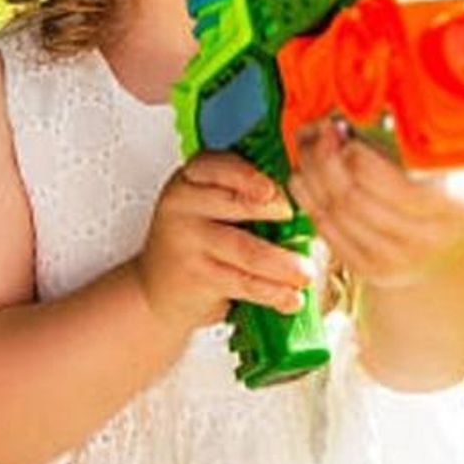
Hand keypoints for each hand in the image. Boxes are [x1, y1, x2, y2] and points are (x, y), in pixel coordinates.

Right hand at [131, 152, 316, 332]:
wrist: (155, 289)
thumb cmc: (198, 238)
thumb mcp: (210, 204)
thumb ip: (245, 192)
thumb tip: (305, 193)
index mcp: (192, 177)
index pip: (215, 165)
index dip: (246, 174)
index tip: (272, 187)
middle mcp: (184, 204)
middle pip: (235, 203)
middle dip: (276, 212)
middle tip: (308, 224)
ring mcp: (187, 241)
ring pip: (244, 249)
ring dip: (282, 263)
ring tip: (306, 271)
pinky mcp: (195, 277)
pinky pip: (242, 282)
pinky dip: (272, 293)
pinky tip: (291, 298)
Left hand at [287, 117, 463, 290]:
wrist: (453, 252)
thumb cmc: (457, 185)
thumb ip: (442, 127)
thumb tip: (408, 79)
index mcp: (456, 208)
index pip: (399, 190)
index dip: (363, 159)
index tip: (345, 126)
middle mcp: (426, 240)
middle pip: (358, 201)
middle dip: (328, 160)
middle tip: (318, 126)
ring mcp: (396, 261)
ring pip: (337, 215)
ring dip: (314, 175)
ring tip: (309, 142)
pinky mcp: (370, 270)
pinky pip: (328, 232)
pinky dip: (310, 201)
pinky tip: (306, 173)